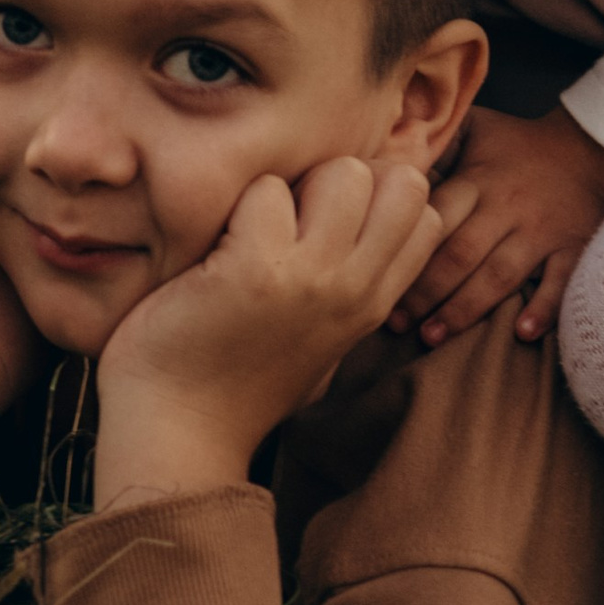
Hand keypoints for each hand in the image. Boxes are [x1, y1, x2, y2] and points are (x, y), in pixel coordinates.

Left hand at [92, 156, 445, 511]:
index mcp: (371, 306)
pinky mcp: (256, 269)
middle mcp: (353, 290)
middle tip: (295, 214)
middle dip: (347, 177)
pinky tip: (217, 248)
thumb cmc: (235, 378)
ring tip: (256, 229)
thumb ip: (348, 285)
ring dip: (294, 185)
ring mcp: (310, 280)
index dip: (380, 195)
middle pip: (403, 182)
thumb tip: (362, 214)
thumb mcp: (319, 338)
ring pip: (344, 172)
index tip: (329, 216)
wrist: (177, 432)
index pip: (426, 215)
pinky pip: (266, 189)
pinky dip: (236, 204)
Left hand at [388, 101, 603, 348]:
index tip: (376, 275)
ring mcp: (542, 232)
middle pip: (461, 254)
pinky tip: (524, 333)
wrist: (591, 148)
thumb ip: (436, 141)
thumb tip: (386, 149)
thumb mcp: (476, 128)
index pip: (437, 219)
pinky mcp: (574, 248)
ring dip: (467, 309)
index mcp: (480, 180)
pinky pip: (562, 282)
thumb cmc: (521, 144)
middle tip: (395, 323)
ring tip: (434, 337)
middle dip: (426, 291)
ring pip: (501, 275)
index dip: (405, 249)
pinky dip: (545, 308)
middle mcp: (508, 208)